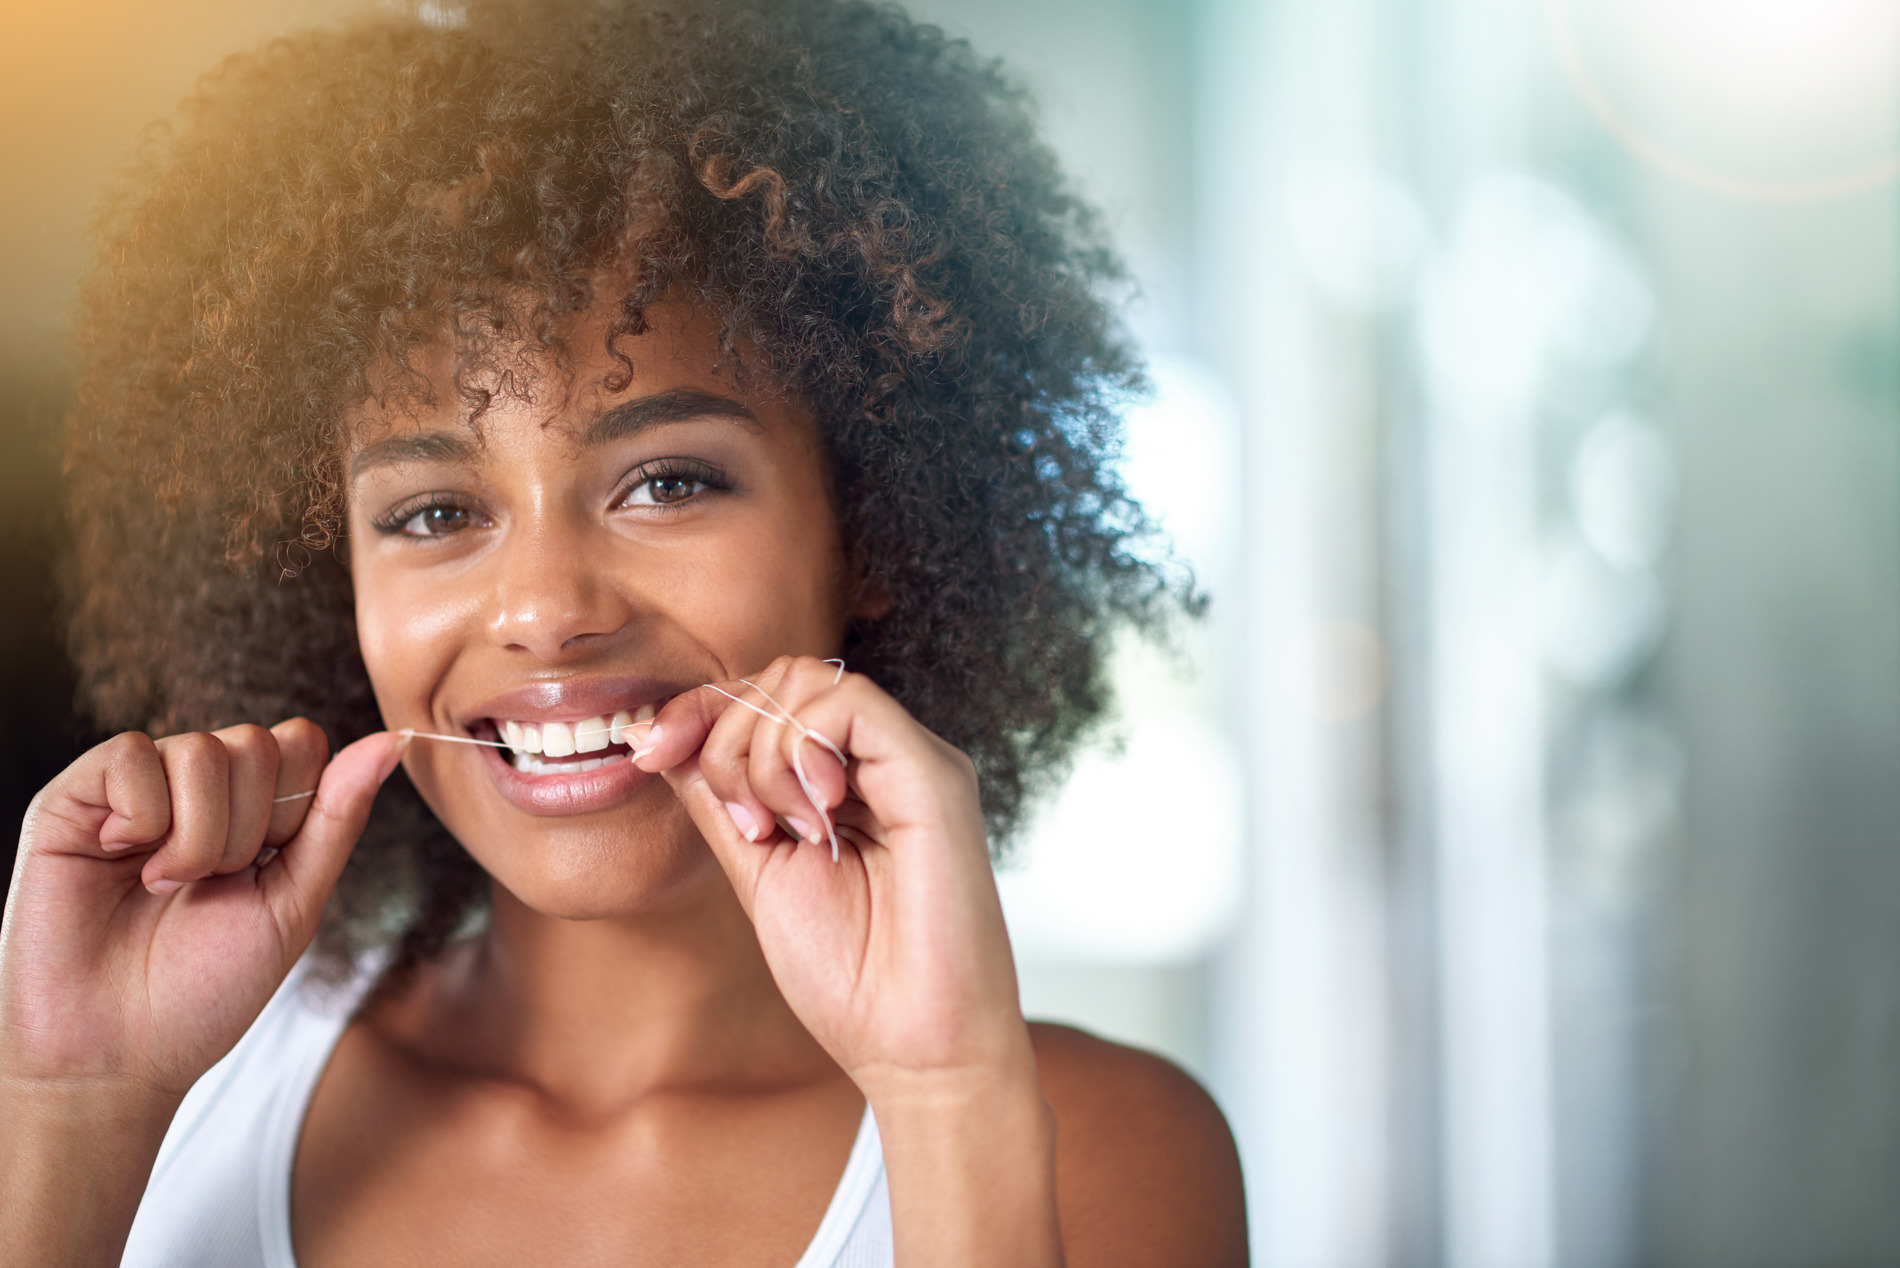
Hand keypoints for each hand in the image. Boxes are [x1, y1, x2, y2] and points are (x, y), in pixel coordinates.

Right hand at [0, 721, 403, 1099]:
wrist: (118, 1051)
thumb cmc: (207, 988)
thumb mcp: (295, 903)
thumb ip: (339, 817)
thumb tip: (391, 740)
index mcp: (255, 808)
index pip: (301, 742)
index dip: (297, 804)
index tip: (266, 867)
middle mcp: (197, 788)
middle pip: (257, 744)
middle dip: (248, 831)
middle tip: (208, 887)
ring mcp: (137, 788)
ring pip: (201, 748)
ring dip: (198, 837)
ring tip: (166, 887)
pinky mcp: (75, 797)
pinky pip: (130, 753)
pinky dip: (141, 816)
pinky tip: (121, 858)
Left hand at [634, 656, 1031, 1099]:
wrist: (915, 1052)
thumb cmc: (852, 979)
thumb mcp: (757, 872)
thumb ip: (720, 802)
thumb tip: (664, 741)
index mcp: (848, 778)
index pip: (769, 695)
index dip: (698, 711)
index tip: (647, 753)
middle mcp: (886, 759)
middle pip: (783, 676)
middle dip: (725, 735)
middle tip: (743, 823)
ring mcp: (913, 761)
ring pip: (808, 681)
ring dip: (760, 753)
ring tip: (781, 830)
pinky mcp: (934, 775)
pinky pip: (851, 704)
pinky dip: (803, 750)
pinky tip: (813, 815)